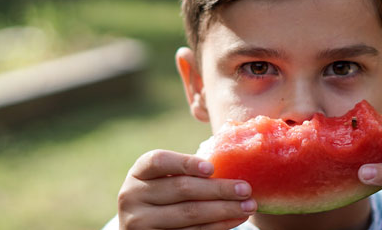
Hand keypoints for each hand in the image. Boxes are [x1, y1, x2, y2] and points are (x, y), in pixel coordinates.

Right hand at [117, 150, 256, 229]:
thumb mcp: (166, 178)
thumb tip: (233, 158)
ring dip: (224, 210)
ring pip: (189, 215)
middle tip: (246, 189)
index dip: (185, 163)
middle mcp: (133, 196)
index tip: (212, 168)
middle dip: (219, 189)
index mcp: (138, 172)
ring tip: (248, 206)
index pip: (159, 161)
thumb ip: (188, 169)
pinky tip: (233, 220)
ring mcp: (139, 222)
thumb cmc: (165, 194)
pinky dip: (216, 227)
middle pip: (181, 189)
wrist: (144, 225)